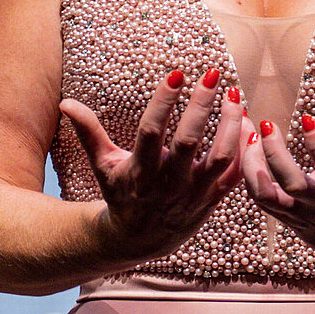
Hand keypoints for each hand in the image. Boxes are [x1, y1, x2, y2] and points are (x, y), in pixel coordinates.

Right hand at [61, 69, 241, 263]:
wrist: (139, 239)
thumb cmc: (120, 193)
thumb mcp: (103, 165)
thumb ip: (89, 132)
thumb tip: (66, 102)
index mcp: (140, 172)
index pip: (151, 132)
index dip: (163, 103)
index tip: (176, 74)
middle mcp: (168, 183)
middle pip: (189, 142)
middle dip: (202, 106)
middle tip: (213, 75)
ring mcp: (193, 193)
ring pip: (220, 157)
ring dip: (231, 125)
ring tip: (236, 95)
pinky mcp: (212, 199)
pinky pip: (235, 173)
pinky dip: (245, 149)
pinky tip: (248, 121)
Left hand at [238, 94, 314, 275]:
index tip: (305, 117)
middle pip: (289, 182)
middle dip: (273, 153)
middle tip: (265, 124)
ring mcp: (301, 214)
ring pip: (265, 194)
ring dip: (252, 165)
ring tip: (249, 135)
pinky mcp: (289, 219)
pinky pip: (261, 200)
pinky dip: (250, 176)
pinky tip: (249, 152)